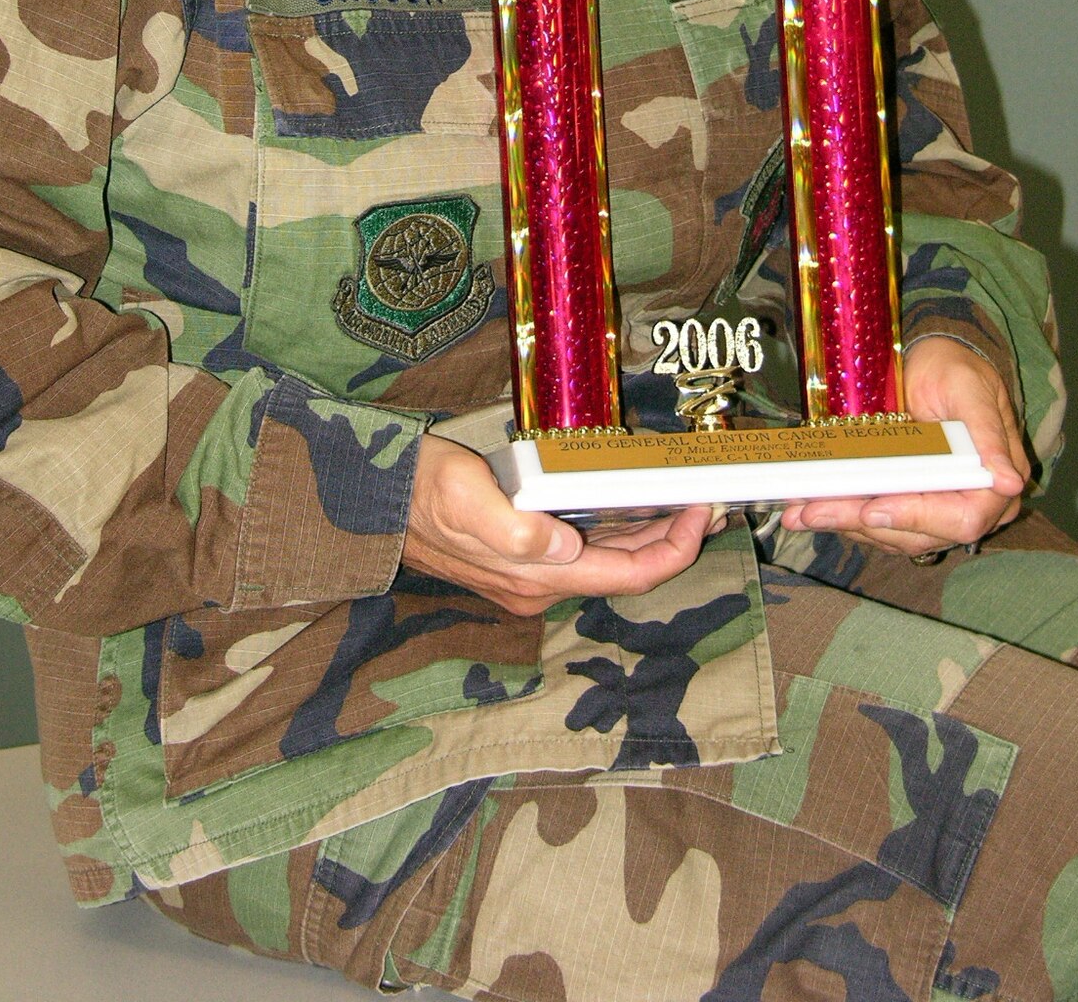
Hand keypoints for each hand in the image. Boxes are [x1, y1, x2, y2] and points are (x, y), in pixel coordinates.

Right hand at [404, 435, 716, 614]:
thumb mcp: (463, 497)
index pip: (627, 576)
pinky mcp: (519, 558)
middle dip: (671, 538)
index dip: (675, 549)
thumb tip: (560, 545)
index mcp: (535, 576)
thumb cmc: (418, 491)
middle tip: (706, 499)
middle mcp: (538, 586)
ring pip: (607, 561)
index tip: (702, 512)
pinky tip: (628, 501)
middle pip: (624, 572)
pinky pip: (584, 551)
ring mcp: (529, 576)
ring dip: (646, 533)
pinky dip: (615, 528)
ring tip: (680, 497)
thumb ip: (511, 527)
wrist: (371, 501)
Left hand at [773, 336, 1028, 559]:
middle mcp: (967, 505)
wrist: (933, 361)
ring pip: (888, 532)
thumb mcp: (970, 390)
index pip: (962, 519)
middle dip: (860, 521)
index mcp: (995, 483)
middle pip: (915, 531)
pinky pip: (874, 520)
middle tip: (811, 512)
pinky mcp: (905, 503)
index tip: (873, 508)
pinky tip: (808, 507)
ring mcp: (933, 509)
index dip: (916, 518)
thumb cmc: (956, 369)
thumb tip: (1011, 481)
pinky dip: (842, 514)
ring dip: (842, 523)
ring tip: (798, 513)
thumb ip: (988, 435)